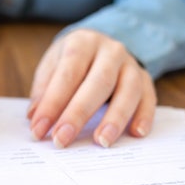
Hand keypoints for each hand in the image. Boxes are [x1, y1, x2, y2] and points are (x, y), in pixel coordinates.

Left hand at [28, 29, 156, 147]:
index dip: (52, 103)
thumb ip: (43, 90)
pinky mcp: (146, 80)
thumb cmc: (72, 61)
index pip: (67, 74)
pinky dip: (145, 116)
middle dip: (78, 114)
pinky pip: (149, 98)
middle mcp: (110, 51)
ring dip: (115, 118)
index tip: (39, 129)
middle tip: (62, 140)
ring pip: (128, 90)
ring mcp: (131, 65)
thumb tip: (35, 117)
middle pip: (98, 82)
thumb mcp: (52, 65)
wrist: (100, 45)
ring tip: (101, 142)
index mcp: (82, 42)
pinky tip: (137, 134)